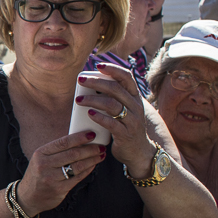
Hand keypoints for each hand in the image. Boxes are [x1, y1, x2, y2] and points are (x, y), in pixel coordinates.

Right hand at [15, 131, 105, 216]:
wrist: (28, 197)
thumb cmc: (39, 174)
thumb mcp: (42, 159)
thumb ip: (58, 151)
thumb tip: (81, 140)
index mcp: (40, 153)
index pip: (63, 142)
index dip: (79, 138)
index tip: (92, 134)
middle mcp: (44, 165)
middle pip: (73, 154)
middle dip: (90, 149)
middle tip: (101, 146)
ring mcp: (51, 178)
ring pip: (78, 166)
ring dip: (92, 159)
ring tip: (101, 155)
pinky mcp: (59, 189)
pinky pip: (78, 177)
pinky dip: (88, 170)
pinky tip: (93, 165)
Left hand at [80, 63, 156, 177]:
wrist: (139, 152)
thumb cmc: (126, 127)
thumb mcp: (124, 109)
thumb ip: (114, 96)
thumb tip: (91, 82)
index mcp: (134, 97)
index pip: (127, 77)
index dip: (113, 69)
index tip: (97, 65)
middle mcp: (136, 106)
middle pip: (116, 89)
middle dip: (96, 82)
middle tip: (80, 81)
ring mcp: (132, 120)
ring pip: (112, 105)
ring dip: (93, 100)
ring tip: (78, 100)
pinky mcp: (126, 134)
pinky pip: (112, 123)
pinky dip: (99, 117)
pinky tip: (89, 114)